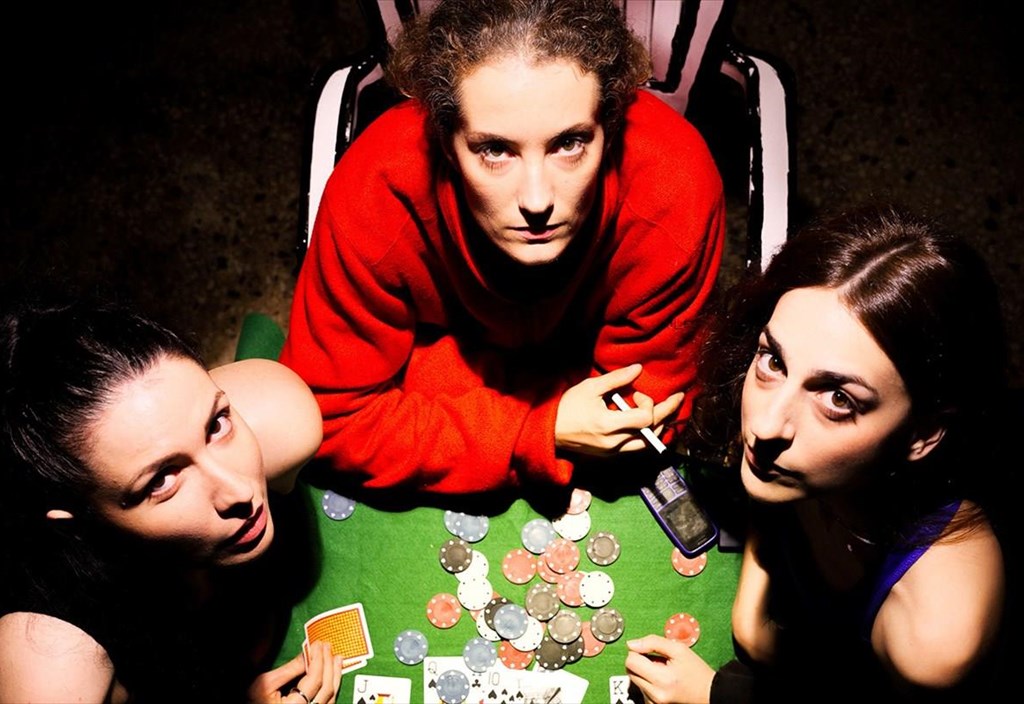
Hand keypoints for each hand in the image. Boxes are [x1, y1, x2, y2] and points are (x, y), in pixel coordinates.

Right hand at [248, 641, 342, 703]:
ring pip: (331, 697)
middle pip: (326, 688)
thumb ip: (289, 669)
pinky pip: (328, 703)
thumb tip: (309, 653)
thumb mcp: (266, 684)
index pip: (314, 680)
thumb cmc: (253, 702)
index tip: (319, 644)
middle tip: (328, 647)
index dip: (319, 659)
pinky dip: (332, 687)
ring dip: (335, 675)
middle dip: (329, 664)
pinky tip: (333, 676)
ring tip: (336, 658)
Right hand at [555, 364, 683, 455]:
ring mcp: (613, 452)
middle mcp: (614, 443)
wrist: (550, 431)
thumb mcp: (591, 387)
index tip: (639, 393)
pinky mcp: (610, 455)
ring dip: (657, 427)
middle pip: (653, 433)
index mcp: (609, 425)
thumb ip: (617, 379)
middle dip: (666, 414)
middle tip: (675, 399)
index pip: (646, 418)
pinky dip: (645, 435)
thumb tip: (638, 369)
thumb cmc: (568, 406)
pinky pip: (636, 447)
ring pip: (648, 444)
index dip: (650, 404)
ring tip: (661, 411)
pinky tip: (644, 422)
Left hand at [625, 635, 715, 703]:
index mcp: (662, 679)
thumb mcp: (678, 649)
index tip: (649, 651)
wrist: (708, 691)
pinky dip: (647, 681)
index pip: (631, 661)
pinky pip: (641, 688)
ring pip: (634, 679)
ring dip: (643, 671)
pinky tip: (661, 679)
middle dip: (640, 661)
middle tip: (658, 660)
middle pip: (630, 670)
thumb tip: (631, 644)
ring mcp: (654, 701)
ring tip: (662, 670)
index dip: (638, 651)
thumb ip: (653, 642)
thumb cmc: (695, 670)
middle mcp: (656, 693)